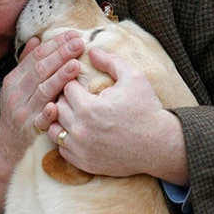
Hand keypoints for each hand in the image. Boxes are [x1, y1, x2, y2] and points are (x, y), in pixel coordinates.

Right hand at [0, 30, 85, 213]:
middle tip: (78, 44)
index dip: (54, 45)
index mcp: (14, 80)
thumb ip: (26, 62)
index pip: (35, 57)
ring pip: (42, 92)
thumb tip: (36, 40)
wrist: (7, 142)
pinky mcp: (30, 129)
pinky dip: (48, 112)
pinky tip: (58, 104)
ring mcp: (23, 112)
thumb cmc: (18, 108)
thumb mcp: (17, 85)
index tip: (72, 35)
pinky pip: (41, 120)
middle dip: (60, 55)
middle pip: (39, 70)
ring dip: (60, 78)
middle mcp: (16, 94)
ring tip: (76, 65)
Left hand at [48, 47, 189, 184]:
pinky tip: (80, 131)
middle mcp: (80, 130)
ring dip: (61, 119)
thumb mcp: (134, 77)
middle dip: (66, 99)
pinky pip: (62, 148)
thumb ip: (110, 61)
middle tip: (80, 97)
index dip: (74, 82)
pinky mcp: (84, 163)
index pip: (66, 88)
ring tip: (76, 114)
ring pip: (54, 129)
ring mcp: (80, 149)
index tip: (84, 84)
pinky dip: (66, 138)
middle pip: (57, 107)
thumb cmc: (147, 109)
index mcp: (88, 108)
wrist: (159, 145)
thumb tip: (91, 50)